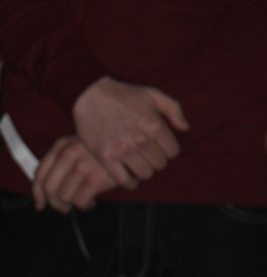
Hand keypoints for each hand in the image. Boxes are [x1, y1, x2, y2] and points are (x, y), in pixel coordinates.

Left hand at [33, 136, 116, 213]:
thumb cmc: (105, 150)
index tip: (40, 204)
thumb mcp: (79, 146)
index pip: (40, 173)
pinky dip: (84, 206)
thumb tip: (45, 191)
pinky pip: (80, 202)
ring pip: (64, 198)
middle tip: (64, 207)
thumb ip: (61, 163)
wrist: (132, 147)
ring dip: (72, 205)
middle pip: (49, 189)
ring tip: (82, 200)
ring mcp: (82, 166)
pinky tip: (91, 202)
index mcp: (62, 146)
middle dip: (55, 203)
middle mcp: (69, 154)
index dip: (37, 193)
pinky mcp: (95, 178)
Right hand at [73, 76, 189, 188]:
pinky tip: (128, 175)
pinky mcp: (107, 158)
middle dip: (155, 160)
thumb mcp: (153, 94)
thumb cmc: (124, 95)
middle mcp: (141, 139)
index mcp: (154, 125)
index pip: (173, 152)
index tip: (158, 147)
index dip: (167, 150)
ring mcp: (123, 150)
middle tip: (146, 155)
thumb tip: (185, 128)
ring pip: (145, 174)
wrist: (91, 95)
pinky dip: (129, 182)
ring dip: (143, 171)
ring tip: (137, 163)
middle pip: (159, 165)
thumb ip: (174, 109)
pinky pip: (125, 181)